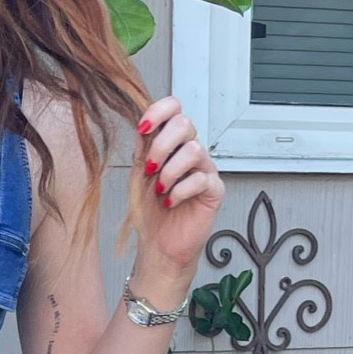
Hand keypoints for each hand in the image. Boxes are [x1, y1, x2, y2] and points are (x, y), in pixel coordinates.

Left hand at [125, 95, 224, 279]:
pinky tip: (170, 202)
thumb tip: (144, 122)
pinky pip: (201, 179)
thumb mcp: (139, 173)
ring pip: (195, 150)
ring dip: (170, 171)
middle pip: (185, 123)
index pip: (174, 108)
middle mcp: (190, 152)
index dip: (159, 111)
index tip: (143, 128)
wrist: (157, 244)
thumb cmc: (150, 211)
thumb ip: (143, 147)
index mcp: (172, 143)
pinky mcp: (213, 191)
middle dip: (162, 145)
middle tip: (150, 168)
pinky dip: (180, 191)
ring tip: (159, 190)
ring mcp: (204, 170)